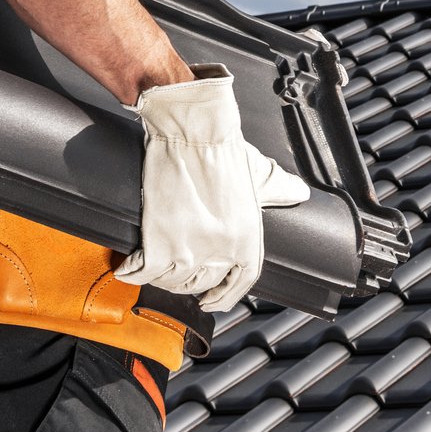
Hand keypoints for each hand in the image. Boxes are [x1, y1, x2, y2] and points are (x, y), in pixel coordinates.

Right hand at [113, 64, 310, 311]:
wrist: (192, 131)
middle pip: (203, 284)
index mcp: (248, 239)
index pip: (240, 283)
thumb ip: (279, 188)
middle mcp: (222, 251)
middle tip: (178, 274)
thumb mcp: (259, 174)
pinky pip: (142, 273)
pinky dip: (133, 271)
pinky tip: (131, 265)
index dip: (225, 296)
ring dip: (162, 278)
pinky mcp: (158, 243)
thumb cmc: (223, 148)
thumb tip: (299, 192)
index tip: (212, 301)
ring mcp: (189, 250)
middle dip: (190, 283)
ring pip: (172, 282)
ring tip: (156, 266)